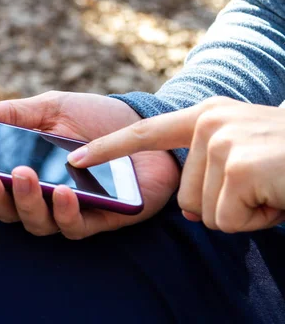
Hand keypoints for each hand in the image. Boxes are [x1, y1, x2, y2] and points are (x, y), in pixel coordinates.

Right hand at [0, 91, 179, 238]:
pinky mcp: (100, 220)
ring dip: (26, 201)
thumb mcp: (50, 107)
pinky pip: (75, 227)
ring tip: (23, 175)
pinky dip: (67, 212)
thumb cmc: (96, 119)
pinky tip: (65, 191)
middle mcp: (43, 196)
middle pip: (7, 210)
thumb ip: (10, 114)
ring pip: (37, 222)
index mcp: (26, 172)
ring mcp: (70, 210)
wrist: (148, 125)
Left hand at [69, 96, 284, 232]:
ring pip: (207, 213)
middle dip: (225, 207)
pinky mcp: (238, 165)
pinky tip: (278, 195)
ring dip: (245, 213)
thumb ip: (208, 169)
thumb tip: (191, 214)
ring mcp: (222, 141)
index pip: (145, 133)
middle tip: (263, 185)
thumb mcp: (246, 152)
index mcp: (207, 116)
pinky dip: (258, 220)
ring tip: (273, 186)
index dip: (107, 149)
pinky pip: (228, 220)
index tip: (73, 158)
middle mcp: (209, 122)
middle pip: (184, 199)